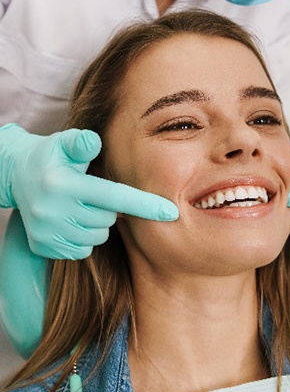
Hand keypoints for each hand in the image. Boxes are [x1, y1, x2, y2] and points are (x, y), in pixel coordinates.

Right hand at [0, 123, 178, 259]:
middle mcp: (53, 211)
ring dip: (97, 224)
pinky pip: (82, 250)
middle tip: (92, 193)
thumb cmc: (50, 158)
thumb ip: (81, 143)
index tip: (172, 212)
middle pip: (108, 219)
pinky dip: (83, 238)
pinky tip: (71, 221)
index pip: (114, 196)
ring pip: (97, 237)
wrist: (15, 178)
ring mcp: (47, 232)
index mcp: (63, 185)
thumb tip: (94, 141)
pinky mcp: (44, 247)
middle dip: (108, 208)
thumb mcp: (62, 144)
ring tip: (80, 206)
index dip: (145, 204)